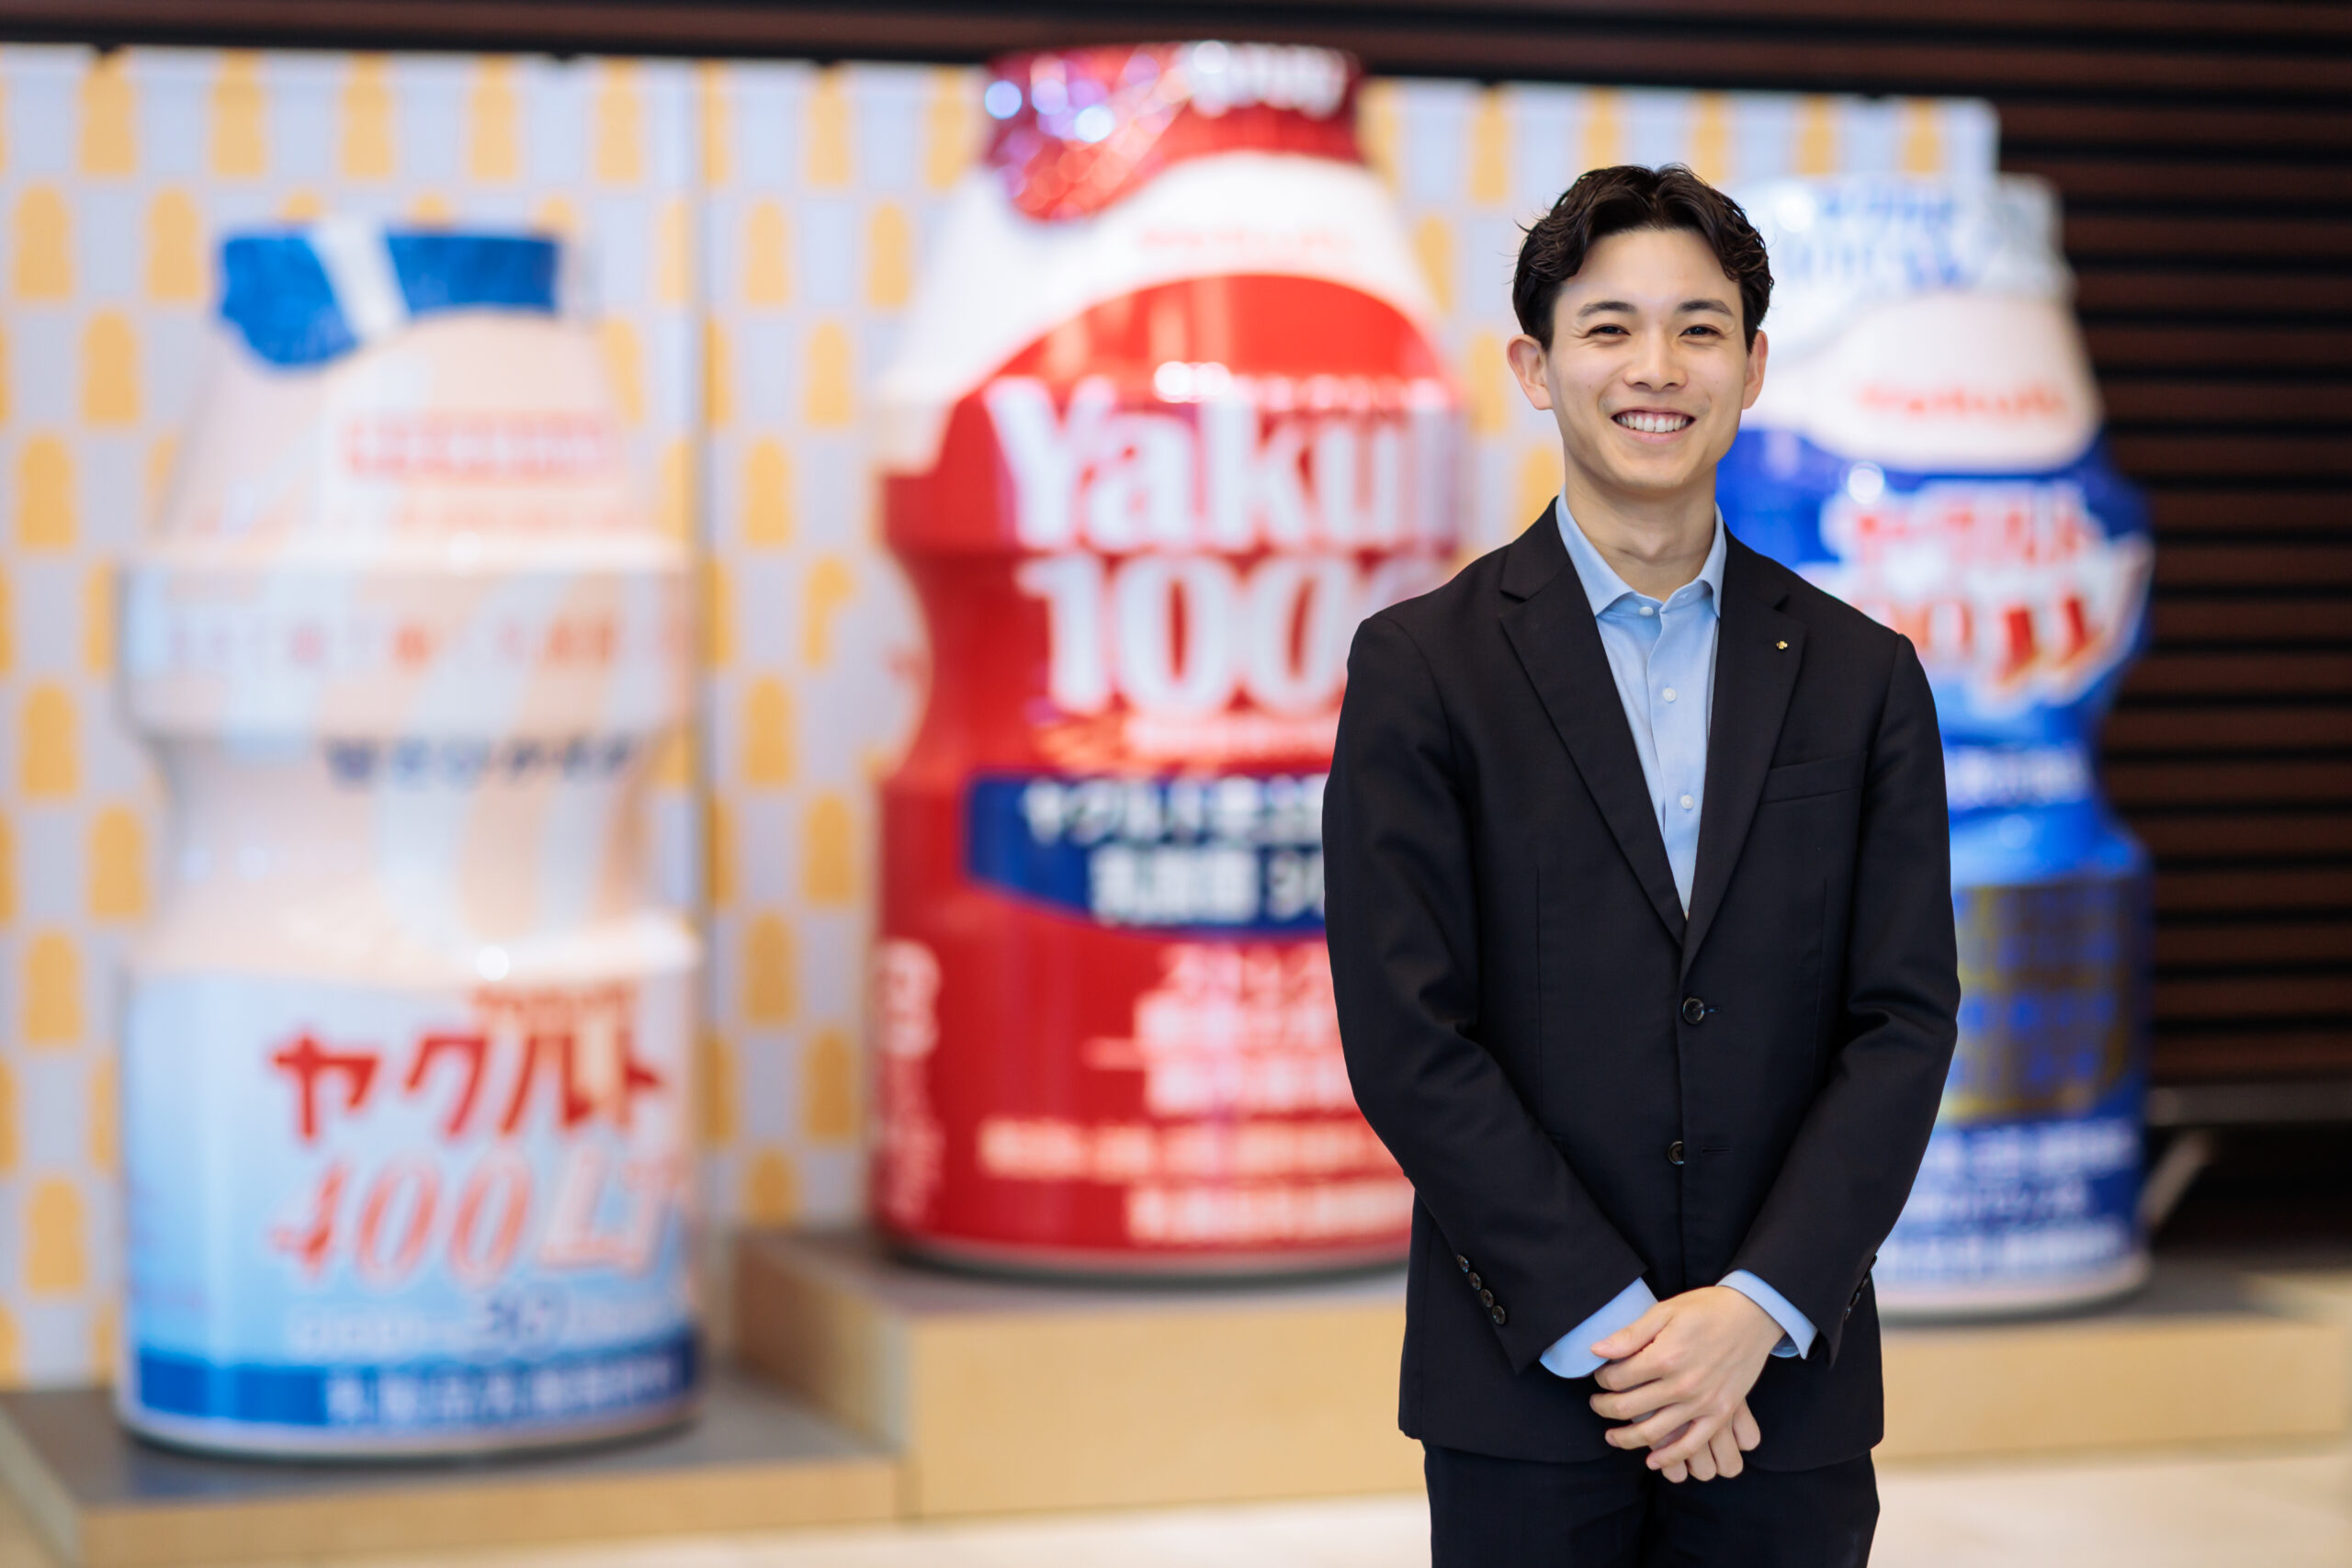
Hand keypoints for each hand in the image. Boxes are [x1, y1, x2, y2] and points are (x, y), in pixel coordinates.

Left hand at [1588, 1285, 1782, 1475]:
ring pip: (1653, 1433)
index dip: (1602, 1379)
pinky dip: (1669, 1457)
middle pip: (1628, 1407)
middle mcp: (1681, 1385)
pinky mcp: (1720, 1413)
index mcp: (1664, 1357)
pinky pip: (1691, 1444)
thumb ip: (1630, 1335)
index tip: (1601, 1376)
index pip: (1617, 1378)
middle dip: (1604, 1407)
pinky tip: (1652, 1460)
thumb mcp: (1664, 1311)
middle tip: (1596, 1404)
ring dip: (1626, 1438)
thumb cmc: (1705, 1309)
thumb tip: (1596, 1350)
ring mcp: (1702, 1403)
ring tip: (1611, 1435)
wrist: (1752, 1315)